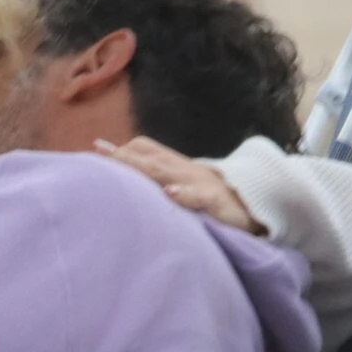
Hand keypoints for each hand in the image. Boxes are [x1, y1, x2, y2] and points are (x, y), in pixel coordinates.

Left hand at [98, 137, 262, 234]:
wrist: (256, 202)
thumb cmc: (213, 198)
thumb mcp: (184, 187)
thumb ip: (160, 182)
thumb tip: (128, 185)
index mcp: (176, 167)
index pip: (147, 151)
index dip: (122, 150)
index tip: (96, 149)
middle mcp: (184, 170)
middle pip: (150, 158)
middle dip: (125, 157)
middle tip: (100, 155)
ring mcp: (200, 183)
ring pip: (169, 172)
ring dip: (145, 168)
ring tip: (122, 165)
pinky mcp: (216, 200)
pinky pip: (200, 195)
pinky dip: (185, 193)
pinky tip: (170, 194)